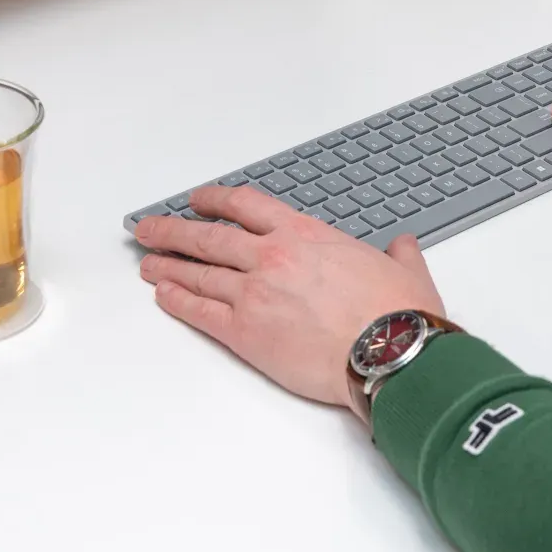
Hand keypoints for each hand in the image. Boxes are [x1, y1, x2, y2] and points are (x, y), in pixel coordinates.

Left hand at [134, 187, 444, 413]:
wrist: (388, 351)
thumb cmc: (397, 313)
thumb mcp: (404, 269)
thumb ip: (398, 253)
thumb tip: (403, 246)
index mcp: (304, 234)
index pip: (245, 205)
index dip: (214, 200)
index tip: (198, 200)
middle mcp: (272, 256)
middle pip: (208, 236)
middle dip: (173, 230)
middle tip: (150, 228)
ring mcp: (254, 293)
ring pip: (197, 273)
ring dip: (168, 266)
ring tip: (147, 261)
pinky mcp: (246, 332)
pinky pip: (200, 312)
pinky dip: (177, 301)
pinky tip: (162, 295)